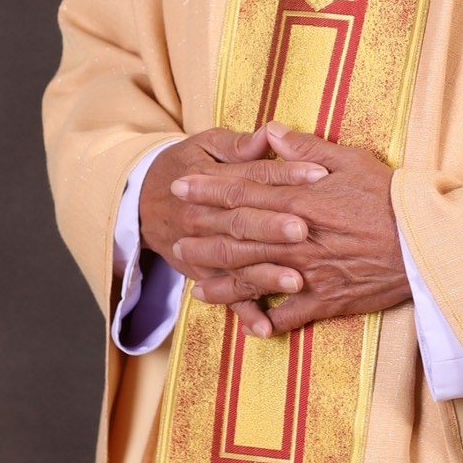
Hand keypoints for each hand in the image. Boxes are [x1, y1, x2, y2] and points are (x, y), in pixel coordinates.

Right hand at [138, 127, 326, 318]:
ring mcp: (202, 250)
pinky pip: (225, 297)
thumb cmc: (187, 164)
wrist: (142, 200)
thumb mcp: (207, 144)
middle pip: (242, 221)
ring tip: (297, 280)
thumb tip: (271, 134)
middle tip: (304, 230)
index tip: (320, 174)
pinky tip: (266, 329)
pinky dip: (244, 313)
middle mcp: (204, 216)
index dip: (286, 174)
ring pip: (235, 262)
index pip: (253, 176)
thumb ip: (240, 143)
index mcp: (211, 178)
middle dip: (273, 227)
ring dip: (265, 274)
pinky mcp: (203, 274)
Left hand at [172, 123, 410, 336]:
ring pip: (252, 277)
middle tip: (173, 232)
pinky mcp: (325, 300)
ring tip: (194, 281)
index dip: (209, 189)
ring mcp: (307, 272)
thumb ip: (307, 148)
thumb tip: (273, 132)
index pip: (243, 191)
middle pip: (238, 234)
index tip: (182, 185)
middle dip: (203, 233)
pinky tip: (247, 324)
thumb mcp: (351, 160)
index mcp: (299, 200)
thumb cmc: (390, 196)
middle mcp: (295, 238)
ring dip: (221, 280)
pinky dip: (264, 320)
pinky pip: (286, 315)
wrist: (424, 242)